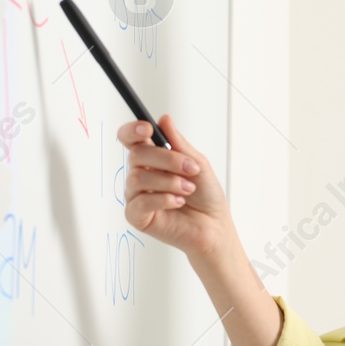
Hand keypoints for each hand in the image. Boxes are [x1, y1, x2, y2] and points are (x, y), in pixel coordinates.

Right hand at [118, 113, 231, 259]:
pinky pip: (140, 202)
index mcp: (152, 159)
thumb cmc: (206, 196)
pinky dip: (163, 199)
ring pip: (138, 178)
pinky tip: (178, 202)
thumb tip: (164, 120)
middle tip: (190, 168)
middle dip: (167, 159)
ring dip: (169, 182)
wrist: (214, 226)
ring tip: (188, 189)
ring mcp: (137, 195)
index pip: (131, 139)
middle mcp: (141, 175)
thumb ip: (179, 144)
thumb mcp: (197, 163)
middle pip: (137, 155)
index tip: (148, 129)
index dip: (133, 130)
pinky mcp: (137, 216)